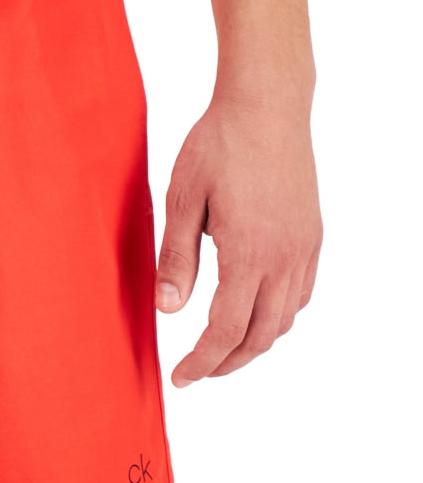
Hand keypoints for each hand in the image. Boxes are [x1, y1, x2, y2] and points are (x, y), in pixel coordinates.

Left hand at [155, 98, 321, 386]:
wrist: (267, 104)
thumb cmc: (218, 145)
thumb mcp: (181, 201)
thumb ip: (176, 259)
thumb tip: (169, 309)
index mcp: (248, 254)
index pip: (225, 331)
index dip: (202, 362)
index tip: (180, 377)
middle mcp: (284, 258)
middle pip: (259, 336)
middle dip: (226, 363)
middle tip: (196, 372)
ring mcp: (303, 248)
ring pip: (284, 319)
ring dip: (253, 343)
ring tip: (222, 350)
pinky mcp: (312, 236)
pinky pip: (300, 294)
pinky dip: (277, 317)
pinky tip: (254, 314)